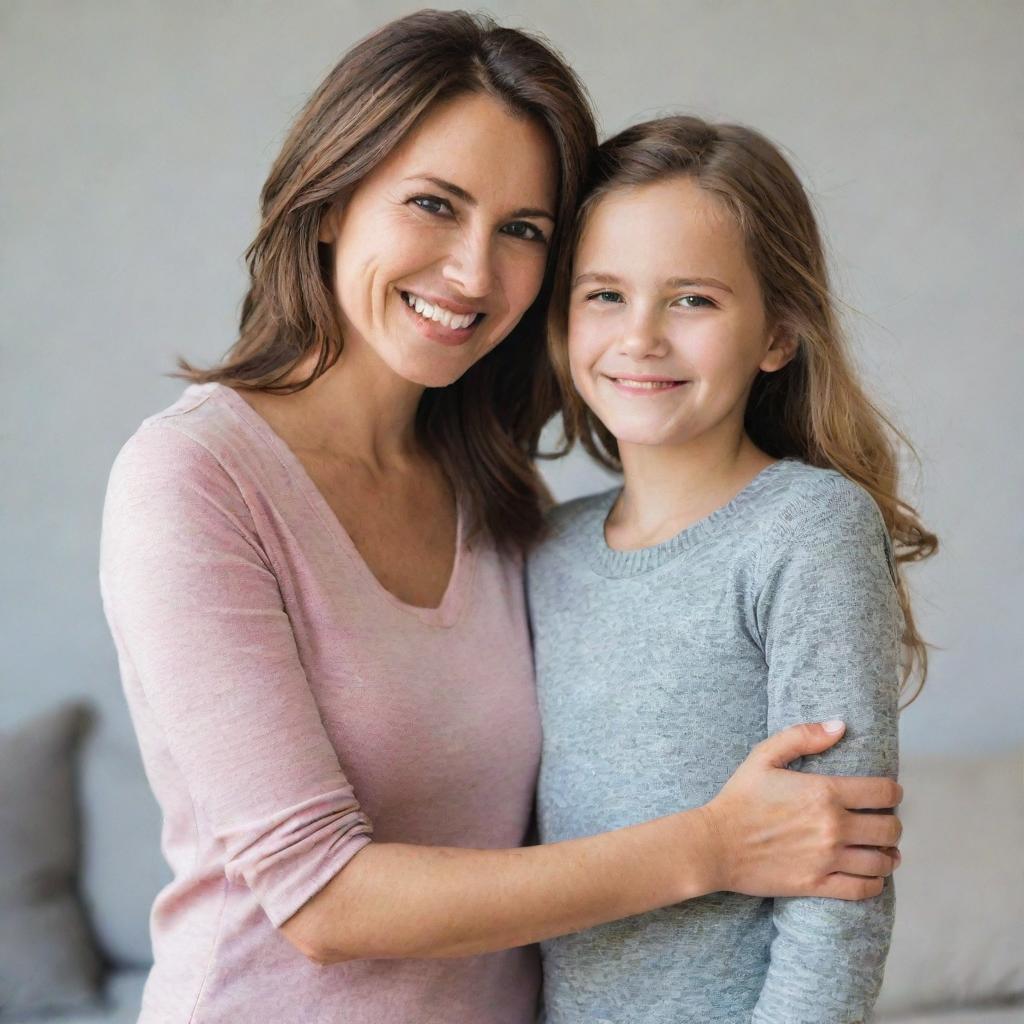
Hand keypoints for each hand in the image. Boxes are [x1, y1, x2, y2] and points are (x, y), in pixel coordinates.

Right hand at [697, 721, 901, 900]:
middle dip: (891, 823)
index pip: (884, 793)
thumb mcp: (764, 756)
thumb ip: (803, 736)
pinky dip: (874, 882)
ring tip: (880, 849)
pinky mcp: (818, 885)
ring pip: (882, 861)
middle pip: (890, 829)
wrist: (714, 845)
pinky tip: (869, 873)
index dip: (892, 791)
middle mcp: (832, 827)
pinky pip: (863, 889)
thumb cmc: (739, 798)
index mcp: (824, 793)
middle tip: (881, 821)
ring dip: (887, 854)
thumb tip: (840, 726)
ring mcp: (827, 859)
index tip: (887, 794)